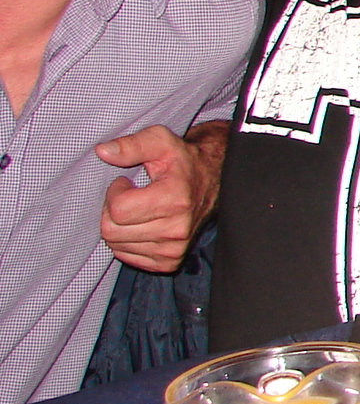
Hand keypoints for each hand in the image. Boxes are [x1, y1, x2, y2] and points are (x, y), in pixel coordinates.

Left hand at [95, 122, 223, 272]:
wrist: (212, 180)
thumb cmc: (183, 161)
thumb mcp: (160, 142)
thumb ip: (131, 145)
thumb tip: (103, 152)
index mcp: (175, 200)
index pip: (118, 209)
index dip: (115, 192)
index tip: (126, 183)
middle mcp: (177, 230)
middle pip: (112, 231)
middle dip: (112, 211)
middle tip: (129, 197)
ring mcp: (174, 249)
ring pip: (116, 246)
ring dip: (119, 226)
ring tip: (137, 210)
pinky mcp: (169, 262)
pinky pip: (126, 257)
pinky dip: (126, 241)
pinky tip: (141, 225)